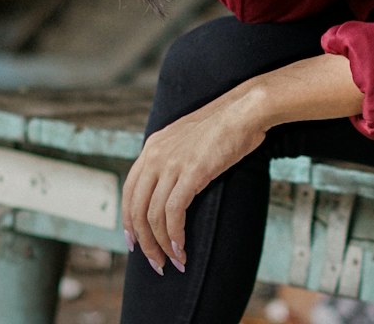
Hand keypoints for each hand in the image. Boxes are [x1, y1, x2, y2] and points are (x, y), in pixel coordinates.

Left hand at [121, 88, 264, 273]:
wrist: (245, 110)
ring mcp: (172, 163)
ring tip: (172, 261)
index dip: (128, 220)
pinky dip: (175, 236)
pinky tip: (182, 249)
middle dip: (143, 241)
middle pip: (136, 208)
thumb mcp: (187, 137)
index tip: (134, 242)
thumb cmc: (225, 125)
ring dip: (161, 245)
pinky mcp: (191, 173)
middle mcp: (155, 155)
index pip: (129, 190)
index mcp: (153, 145)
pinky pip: (173, 214)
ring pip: (153, 216)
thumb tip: (171, 185)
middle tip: (155, 262)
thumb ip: (173, 156)